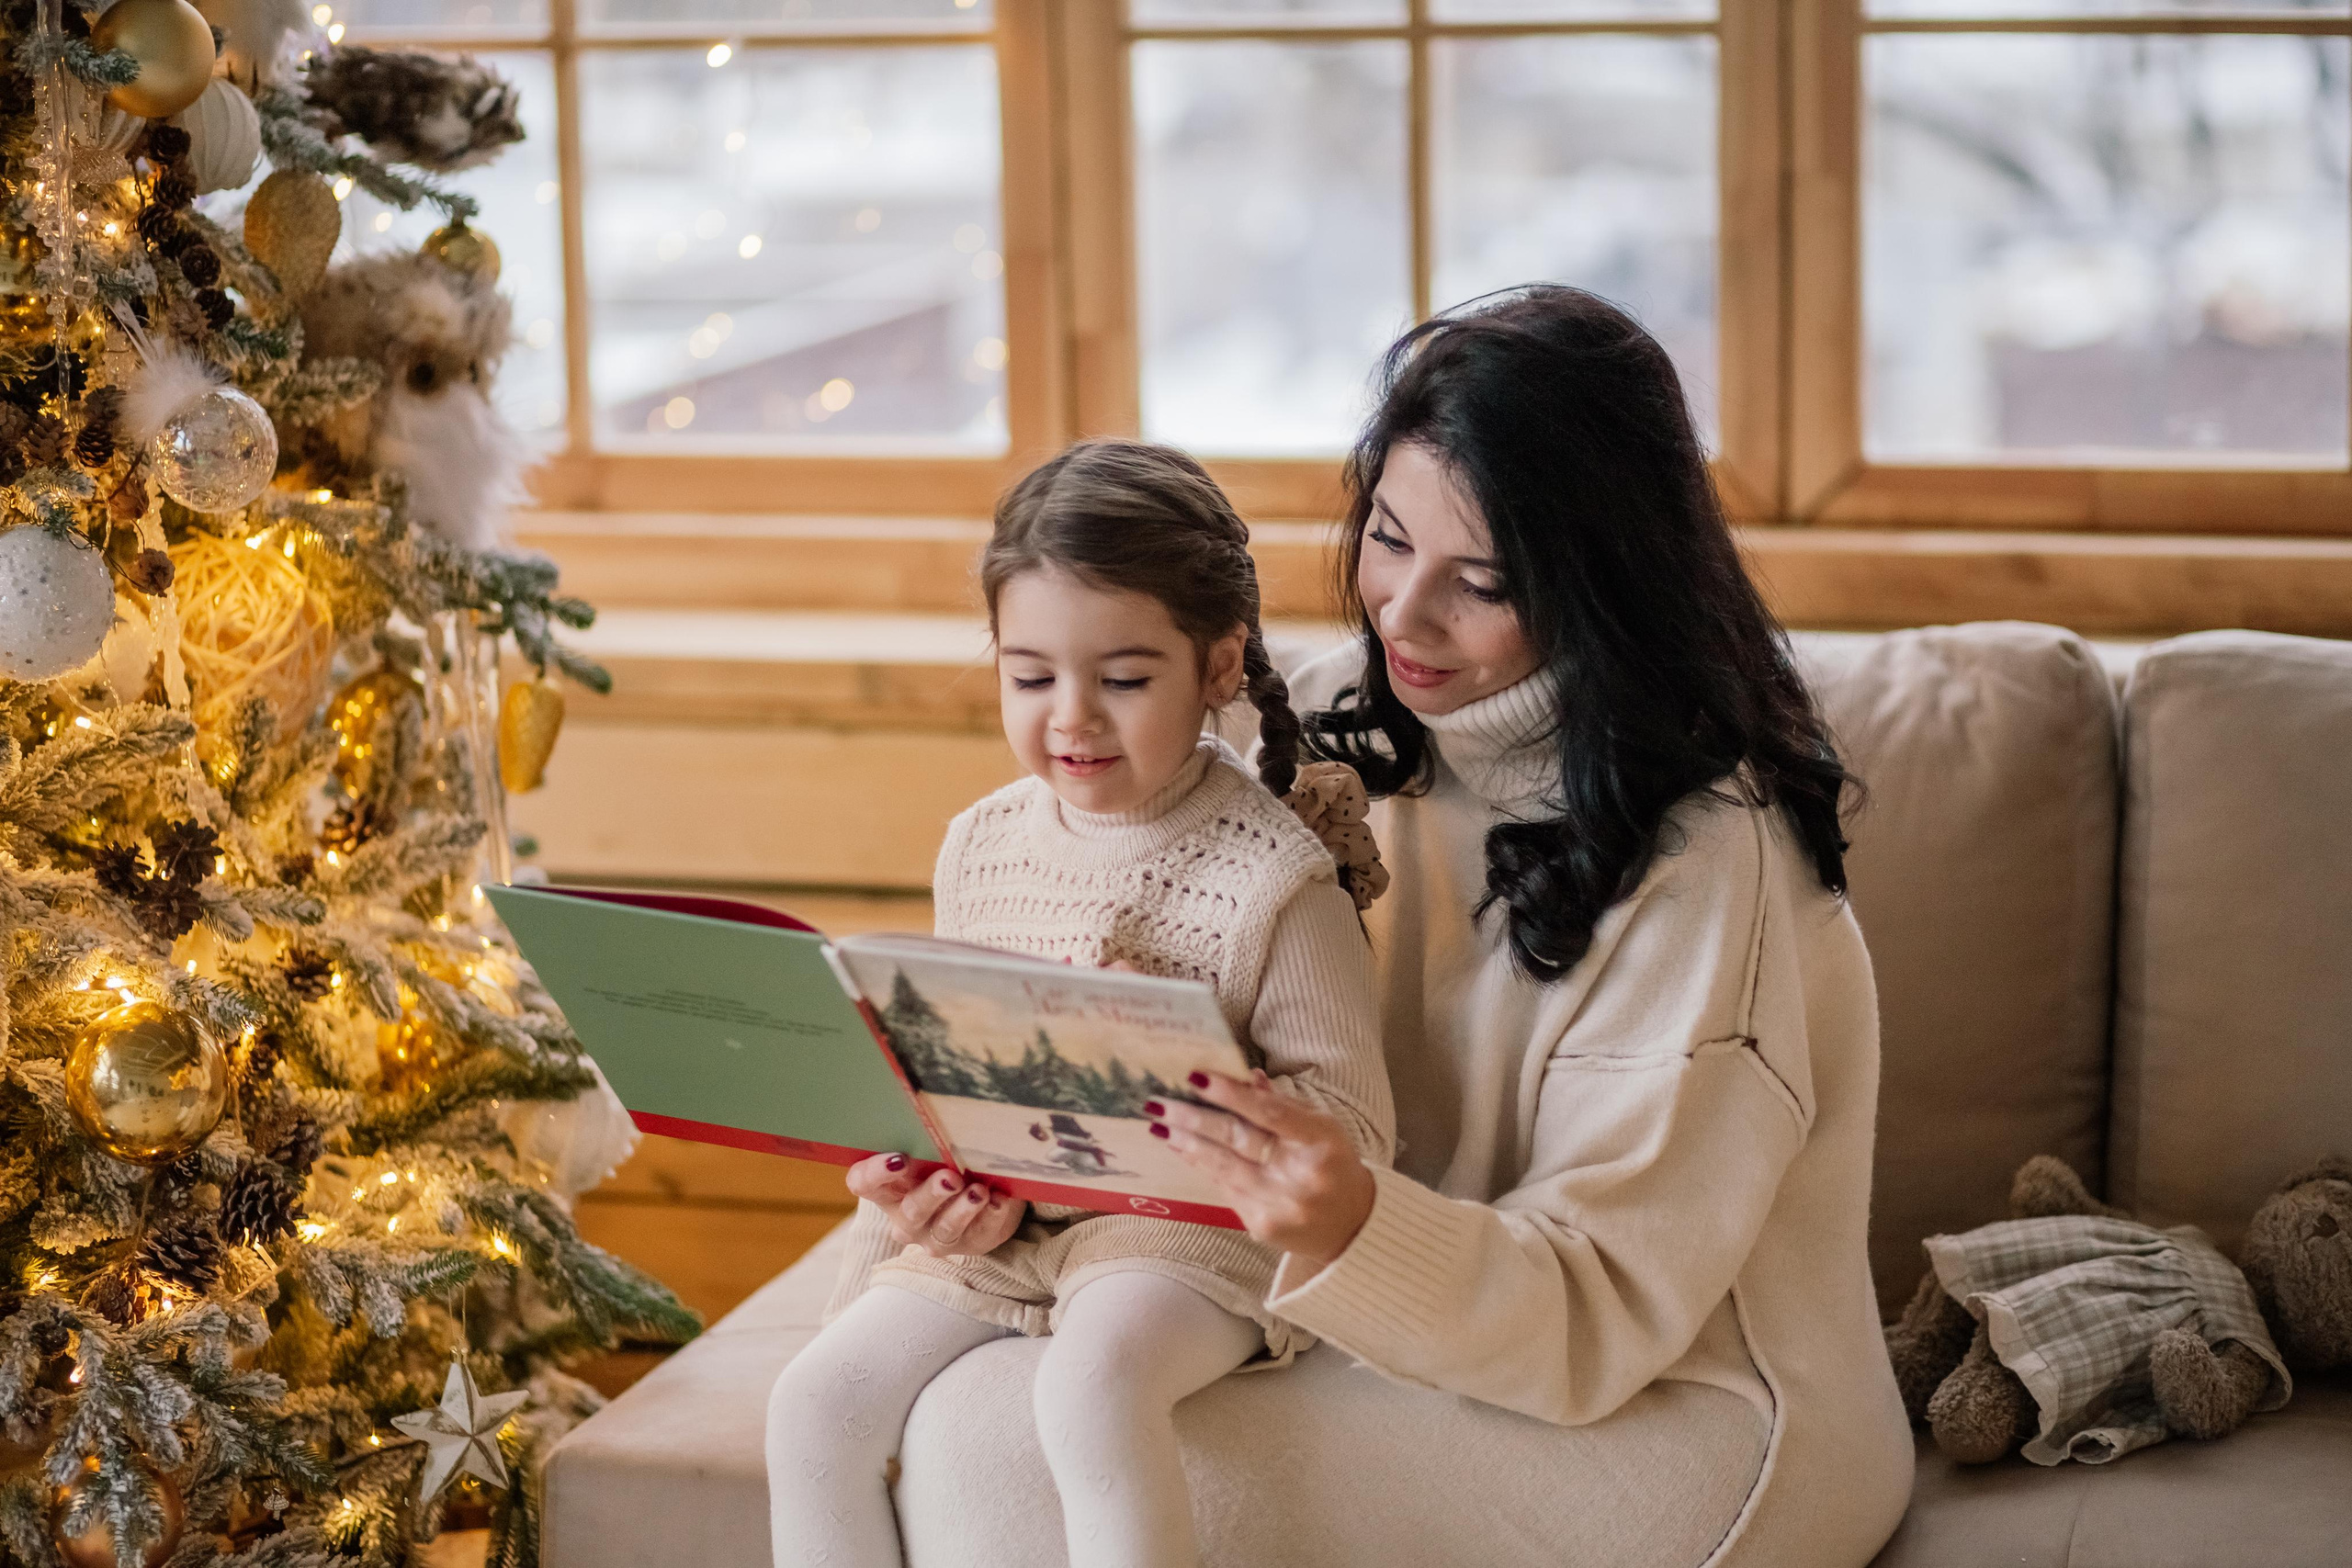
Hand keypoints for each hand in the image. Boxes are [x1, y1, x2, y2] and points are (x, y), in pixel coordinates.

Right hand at [845, 1154, 1025, 1258]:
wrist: (981, 1198)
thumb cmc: (944, 1164)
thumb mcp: (931, 1151)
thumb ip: (925, 1137)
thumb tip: (937, 1100)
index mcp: (888, 1189)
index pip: (864, 1184)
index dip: (876, 1174)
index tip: (899, 1158)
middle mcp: (907, 1218)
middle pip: (911, 1211)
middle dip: (931, 1194)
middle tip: (950, 1177)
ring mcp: (937, 1235)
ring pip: (946, 1228)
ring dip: (963, 1209)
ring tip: (979, 1191)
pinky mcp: (972, 1243)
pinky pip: (981, 1233)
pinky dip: (992, 1214)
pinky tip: (1000, 1199)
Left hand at [1146, 1071, 1375, 1272]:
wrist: (1351, 1225)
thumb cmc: (1332, 1165)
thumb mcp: (1320, 1127)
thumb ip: (1282, 1103)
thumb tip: (1244, 1075)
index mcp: (1321, 1141)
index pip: (1270, 1113)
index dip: (1232, 1095)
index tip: (1197, 1077)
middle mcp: (1301, 1175)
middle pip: (1238, 1140)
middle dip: (1193, 1119)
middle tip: (1160, 1102)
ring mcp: (1280, 1204)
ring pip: (1222, 1167)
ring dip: (1186, 1143)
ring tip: (1159, 1126)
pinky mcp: (1262, 1226)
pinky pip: (1224, 1188)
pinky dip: (1201, 1166)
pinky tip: (1182, 1149)